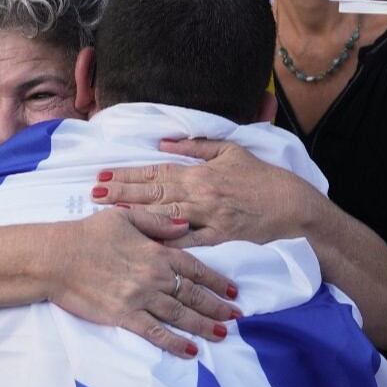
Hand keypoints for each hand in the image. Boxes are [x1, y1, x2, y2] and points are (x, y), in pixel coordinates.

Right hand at [49, 207, 240, 357]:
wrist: (57, 257)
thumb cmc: (87, 234)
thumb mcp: (125, 217)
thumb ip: (158, 222)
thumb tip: (185, 225)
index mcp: (157, 251)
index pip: (194, 268)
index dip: (216, 280)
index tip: (232, 289)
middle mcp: (154, 276)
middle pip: (193, 294)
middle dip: (218, 306)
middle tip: (237, 315)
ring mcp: (140, 298)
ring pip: (180, 315)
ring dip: (204, 325)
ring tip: (222, 333)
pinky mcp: (124, 316)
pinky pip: (155, 333)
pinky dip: (174, 343)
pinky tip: (190, 351)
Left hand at [89, 138, 307, 247]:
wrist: (293, 205)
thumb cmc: (262, 177)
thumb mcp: (231, 151)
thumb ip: (195, 147)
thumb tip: (163, 143)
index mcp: (201, 171)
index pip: (157, 170)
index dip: (128, 174)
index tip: (103, 176)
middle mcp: (201, 193)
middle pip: (154, 192)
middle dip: (122, 193)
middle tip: (94, 195)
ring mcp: (209, 217)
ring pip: (164, 215)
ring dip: (135, 214)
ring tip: (109, 214)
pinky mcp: (219, 238)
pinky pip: (188, 241)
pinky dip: (166, 242)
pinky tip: (144, 243)